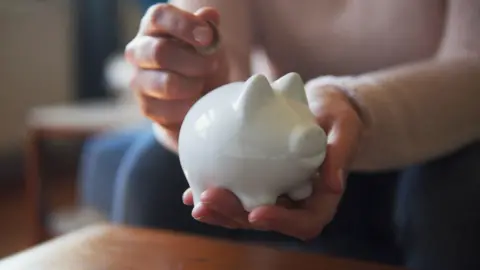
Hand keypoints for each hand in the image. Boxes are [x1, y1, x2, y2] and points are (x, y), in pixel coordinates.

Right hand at [125, 4, 228, 150]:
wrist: (202, 96)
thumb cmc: (202, 61)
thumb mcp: (210, 42)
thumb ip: (209, 28)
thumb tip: (209, 16)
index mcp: (153, 27)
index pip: (158, 16)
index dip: (184, 25)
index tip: (207, 37)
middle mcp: (138, 51)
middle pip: (160, 52)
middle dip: (194, 62)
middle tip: (212, 66)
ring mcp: (139, 81)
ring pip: (166, 84)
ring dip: (193, 85)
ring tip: (202, 84)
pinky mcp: (146, 108)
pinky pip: (170, 109)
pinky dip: (190, 106)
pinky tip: (195, 102)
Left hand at [182, 81, 364, 239]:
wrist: (320, 107)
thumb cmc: (337, 115)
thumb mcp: (345, 126)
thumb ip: (341, 152)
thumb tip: (332, 185)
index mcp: (319, 198)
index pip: (305, 223)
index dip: (281, 224)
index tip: (258, 212)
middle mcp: (294, 201)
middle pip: (265, 220)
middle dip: (235, 216)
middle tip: (209, 200)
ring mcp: (274, 193)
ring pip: (245, 211)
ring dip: (219, 210)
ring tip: (194, 200)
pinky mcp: (257, 180)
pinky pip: (235, 191)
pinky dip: (212, 192)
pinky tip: (190, 190)